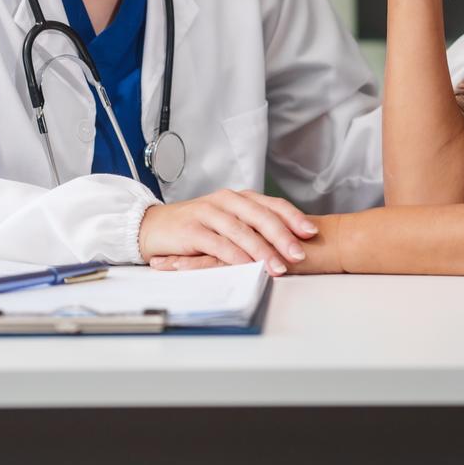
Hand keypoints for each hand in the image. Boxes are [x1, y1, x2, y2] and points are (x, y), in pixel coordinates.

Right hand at [138, 189, 317, 275]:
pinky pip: (217, 243)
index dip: (293, 217)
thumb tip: (287, 244)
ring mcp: (207, 213)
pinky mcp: (191, 229)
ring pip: (241, 230)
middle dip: (282, 236)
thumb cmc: (194, 227)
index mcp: (238, 197)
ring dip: (262, 250)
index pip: (271, 204)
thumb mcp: (226, 223)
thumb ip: (251, 228)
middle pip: (260, 215)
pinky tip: (247, 266)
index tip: (311, 232)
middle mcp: (225, 201)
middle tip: (299, 253)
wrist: (152, 227)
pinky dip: (234, 255)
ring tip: (278, 267)